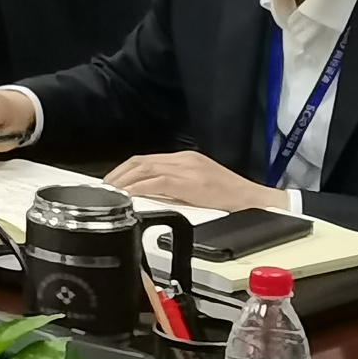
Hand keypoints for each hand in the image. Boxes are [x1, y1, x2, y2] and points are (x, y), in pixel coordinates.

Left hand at [107, 149, 265, 211]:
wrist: (253, 199)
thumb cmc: (229, 196)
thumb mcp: (196, 186)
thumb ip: (173, 185)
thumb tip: (148, 193)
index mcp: (184, 159)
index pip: (146, 159)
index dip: (125, 170)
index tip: (112, 181)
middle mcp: (183, 159)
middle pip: (141, 161)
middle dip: (119, 174)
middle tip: (105, 187)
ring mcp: (187, 169)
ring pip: (145, 169)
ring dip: (124, 181)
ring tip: (112, 192)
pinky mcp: (190, 182)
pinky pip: (157, 182)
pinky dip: (139, 188)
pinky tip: (129, 195)